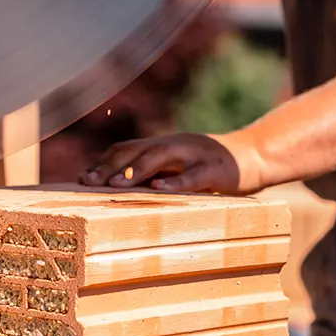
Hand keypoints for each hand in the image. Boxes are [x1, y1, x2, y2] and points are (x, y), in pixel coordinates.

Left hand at [77, 132, 264, 194]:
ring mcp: (195, 154)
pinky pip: (192, 175)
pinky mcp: (215, 169)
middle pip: (137, 149)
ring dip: (135, 170)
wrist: (254, 156)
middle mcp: (175, 144)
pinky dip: (175, 181)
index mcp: (163, 145)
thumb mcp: (179, 168)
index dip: (104, 161)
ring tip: (114, 184)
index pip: (127, 148)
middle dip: (110, 165)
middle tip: (88, 182)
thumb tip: (120, 190)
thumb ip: (155, 174)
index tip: (81, 178)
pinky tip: (158, 190)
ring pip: (160, 157)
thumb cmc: (210, 168)